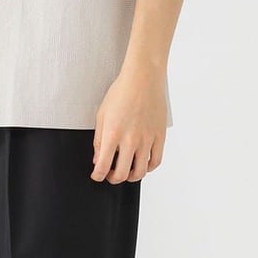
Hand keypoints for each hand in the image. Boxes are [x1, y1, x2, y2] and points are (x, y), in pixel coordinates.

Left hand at [91, 66, 166, 182]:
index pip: (102, 166)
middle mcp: (130, 140)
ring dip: (131, 177)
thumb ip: (99, 140)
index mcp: (113, 134)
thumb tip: (98, 158)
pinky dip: (148, 168)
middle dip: (113, 179)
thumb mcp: (102, 115)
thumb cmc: (121, 92)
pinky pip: (155, 160)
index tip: (97, 175)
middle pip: (122, 174)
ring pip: (140, 171)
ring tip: (126, 172)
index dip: (97, 176)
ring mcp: (147, 140)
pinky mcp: (160, 136)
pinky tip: (142, 164)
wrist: (143, 78)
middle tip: (110, 175)